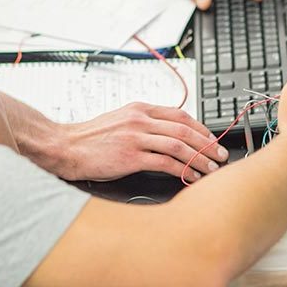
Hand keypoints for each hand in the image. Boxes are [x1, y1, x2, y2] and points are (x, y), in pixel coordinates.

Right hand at [54, 103, 228, 181]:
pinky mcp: (131, 157)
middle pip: (184, 129)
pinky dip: (183, 171)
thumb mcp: (119, 119)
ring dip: (199, 158)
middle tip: (220, 154)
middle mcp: (140, 119)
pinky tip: (191, 177)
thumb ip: (142, 123)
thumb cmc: (91, 137)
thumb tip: (167, 134)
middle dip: (206, 143)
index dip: (200, 127)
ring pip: (179, 145)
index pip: (179, 114)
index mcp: (138, 109)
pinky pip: (165, 163)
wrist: (67, 146)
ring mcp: (136, 137)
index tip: (211, 138)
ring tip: (211, 168)